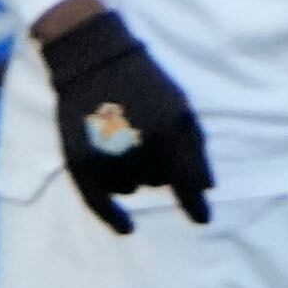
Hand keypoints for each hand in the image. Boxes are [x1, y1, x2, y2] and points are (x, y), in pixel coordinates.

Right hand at [39, 0, 211, 231]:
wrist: (92, 59)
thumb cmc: (143, 81)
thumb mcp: (180, 105)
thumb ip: (195, 146)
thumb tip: (207, 188)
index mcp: (167, 130)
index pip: (186, 181)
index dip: (196, 205)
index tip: (203, 220)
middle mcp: (136, 146)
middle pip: (158, 181)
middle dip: (159, 168)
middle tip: (146, 136)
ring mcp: (105, 154)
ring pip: (131, 188)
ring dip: (134, 175)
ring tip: (125, 142)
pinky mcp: (79, 160)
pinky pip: (101, 201)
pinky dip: (114, 214)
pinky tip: (127, 227)